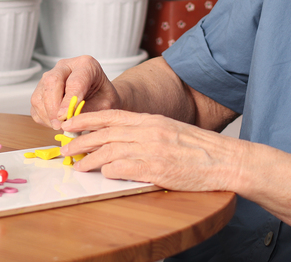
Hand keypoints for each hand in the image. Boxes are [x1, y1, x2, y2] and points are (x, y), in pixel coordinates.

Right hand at [30, 55, 121, 129]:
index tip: (65, 116)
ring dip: (48, 115)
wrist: (100, 96)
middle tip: (60, 124)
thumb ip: (89, 111)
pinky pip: (35, 105)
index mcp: (86, 65)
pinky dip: (43, 118)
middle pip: (51, 82)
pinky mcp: (41, 89)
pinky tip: (56, 123)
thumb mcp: (105, 104)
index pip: (74, 81)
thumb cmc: (104, 98)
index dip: (69, 100)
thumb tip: (69, 122)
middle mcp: (65, 67)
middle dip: (53, 107)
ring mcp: (50, 76)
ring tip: (61, 126)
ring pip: (39, 95)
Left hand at [60, 109, 240, 191]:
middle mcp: (148, 131)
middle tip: (65, 149)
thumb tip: (121, 137)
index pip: (111, 115)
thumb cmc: (199, 148)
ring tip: (77, 166)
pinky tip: (102, 174)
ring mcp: (151, 150)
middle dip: (80, 141)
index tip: (69, 123)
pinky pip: (123, 169)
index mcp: (151, 120)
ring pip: (108, 151)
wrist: (224, 160)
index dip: (86, 119)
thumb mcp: (170, 129)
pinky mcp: (156, 169)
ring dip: (88, 159)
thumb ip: (146, 130)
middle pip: (104, 134)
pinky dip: (108, 171)